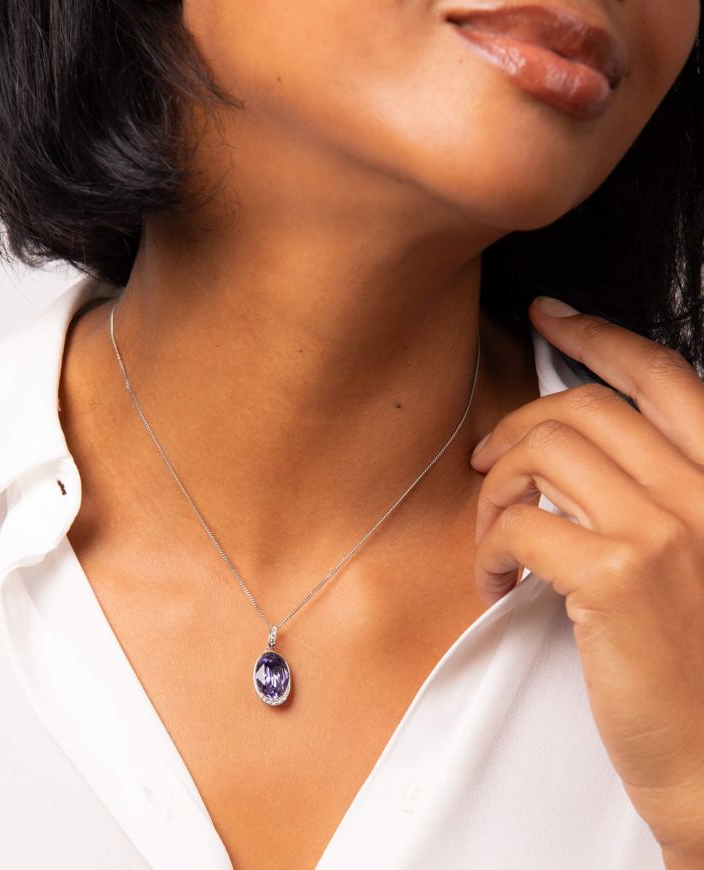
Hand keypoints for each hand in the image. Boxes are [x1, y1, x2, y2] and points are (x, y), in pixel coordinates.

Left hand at [469, 296, 703, 864]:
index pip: (662, 377)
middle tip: (489, 461)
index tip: (552, 317)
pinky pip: (520, 523)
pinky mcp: (617, 579)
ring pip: (542, 455)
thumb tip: (574, 451)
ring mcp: (665, 531)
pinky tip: (499, 580)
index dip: (599, 335)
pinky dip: (491, 545)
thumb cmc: (701, 666)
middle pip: (581, 410)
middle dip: (516, 427)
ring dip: (497, 488)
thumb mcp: (698, 557)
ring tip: (494, 532)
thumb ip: (655, 495)